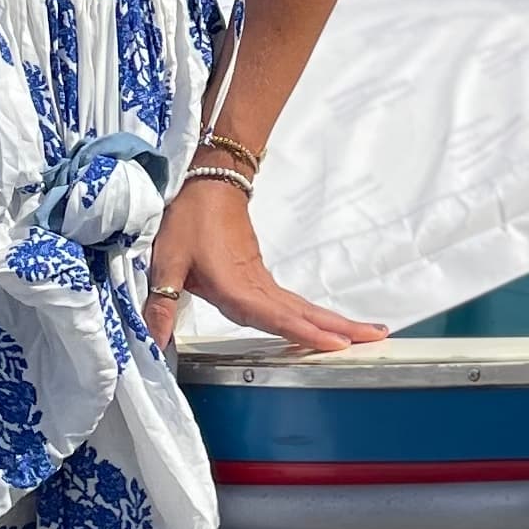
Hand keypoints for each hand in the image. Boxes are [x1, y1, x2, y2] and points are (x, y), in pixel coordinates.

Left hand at [144, 178, 386, 354]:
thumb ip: (161, 303)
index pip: (275, 315)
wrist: (210, 184)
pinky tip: (327, 327)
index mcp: (236, 286)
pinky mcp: (262, 277)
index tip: (335, 344)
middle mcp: (256, 287)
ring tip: (368, 334)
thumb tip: (152, 341)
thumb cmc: (189, 220)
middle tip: (376, 340)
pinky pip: (294, 302)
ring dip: (336, 322)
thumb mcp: (167, 261)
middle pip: (304, 313)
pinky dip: (316, 316)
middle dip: (340, 329)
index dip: (305, 333)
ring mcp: (263, 281)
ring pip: (303, 307)